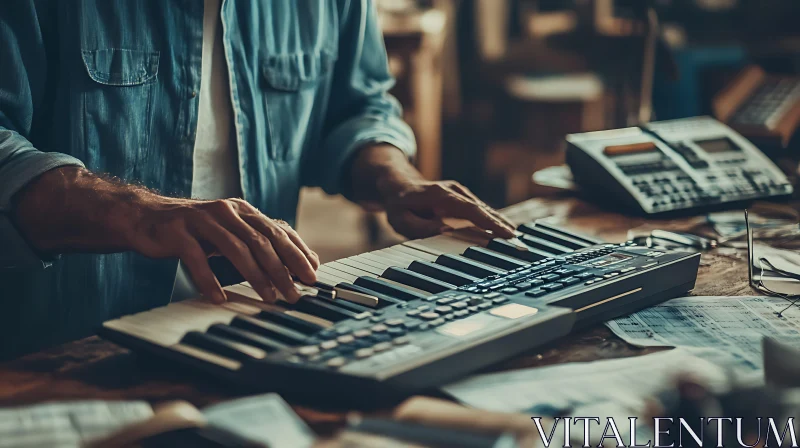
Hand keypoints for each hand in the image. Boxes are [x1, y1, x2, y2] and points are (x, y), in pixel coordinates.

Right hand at [12, 167, 318, 303]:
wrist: (147, 218)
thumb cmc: (197, 231)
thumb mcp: (233, 232)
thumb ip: (264, 241)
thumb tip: (307, 259)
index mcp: (243, 210)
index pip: (278, 230)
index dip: (297, 252)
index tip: (312, 276)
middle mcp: (226, 211)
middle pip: (261, 241)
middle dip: (282, 269)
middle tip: (294, 294)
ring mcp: (201, 220)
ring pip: (235, 249)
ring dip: (255, 276)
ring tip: (268, 298)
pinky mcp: (178, 233)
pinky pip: (197, 258)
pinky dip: (210, 280)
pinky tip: (220, 297)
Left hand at [380, 179, 516, 238]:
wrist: (397, 184)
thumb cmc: (398, 205)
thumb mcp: (401, 220)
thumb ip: (421, 227)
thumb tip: (446, 231)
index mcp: (441, 195)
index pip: (471, 210)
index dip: (490, 222)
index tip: (506, 233)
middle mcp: (453, 190)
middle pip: (482, 208)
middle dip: (501, 224)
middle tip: (518, 241)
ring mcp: (458, 191)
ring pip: (483, 208)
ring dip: (499, 222)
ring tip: (515, 238)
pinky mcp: (461, 196)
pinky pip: (479, 208)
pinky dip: (491, 219)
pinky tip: (502, 229)